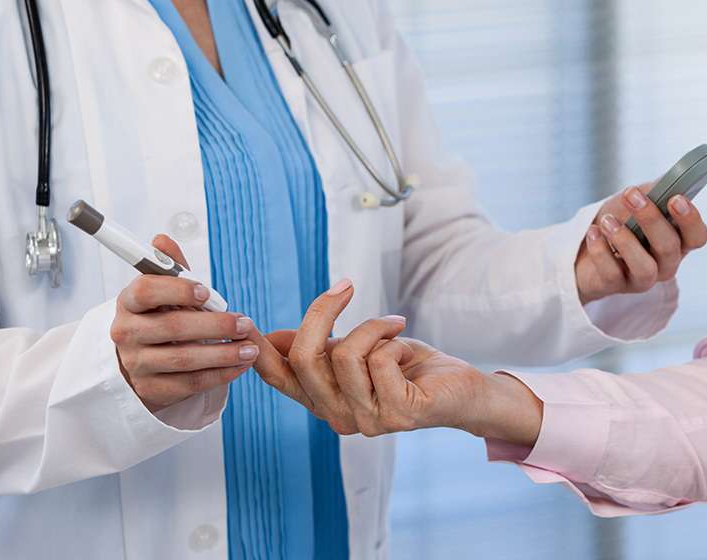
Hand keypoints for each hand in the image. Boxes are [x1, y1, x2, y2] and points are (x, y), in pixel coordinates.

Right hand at [109, 235, 257, 412]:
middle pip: (172, 328)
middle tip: (244, 323)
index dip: (177, 290)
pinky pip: (190, 384)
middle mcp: (127, 334)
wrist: (140, 360)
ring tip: (250, 348)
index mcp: (128, 302)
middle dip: (215, 325)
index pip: (146, 291)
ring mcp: (137, 364)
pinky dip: (220, 375)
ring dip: (223, 354)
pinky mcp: (151, 389)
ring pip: (184, 359)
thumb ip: (169, 267)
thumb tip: (162, 240)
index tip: (205, 292)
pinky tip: (241, 365)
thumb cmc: (157, 316)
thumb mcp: (161, 291)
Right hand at [251, 282, 496, 437]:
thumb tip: (273, 337)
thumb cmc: (410, 367)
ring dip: (371, 326)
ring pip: (344, 355)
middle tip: (345, 286)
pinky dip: (393, 341)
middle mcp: (337, 416)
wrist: (461, 390)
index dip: (257, 350)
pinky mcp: (397, 414)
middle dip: (322, 311)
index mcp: (322, 400)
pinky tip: (407, 354)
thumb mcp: (358, 351)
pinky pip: (379, 360)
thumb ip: (321, 348)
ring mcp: (366, 420)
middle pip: (303, 358)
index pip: (277, 377)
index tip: (245, 321)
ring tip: (393, 326)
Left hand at [575, 183, 706, 304]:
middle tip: (631, 194)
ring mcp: (642, 279)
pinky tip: (593, 232)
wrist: (585, 245)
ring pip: (645, 268)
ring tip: (607, 220)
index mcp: (678, 241)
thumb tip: (668, 179)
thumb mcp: (639, 199)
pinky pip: (612, 273)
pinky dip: (600, 250)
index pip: (697, 236)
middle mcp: (666, 264)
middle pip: (670, 248)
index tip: (675, 197)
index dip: (690, 219)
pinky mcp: (616, 286)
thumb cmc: (621, 219)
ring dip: (625, 240)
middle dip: (651, 219)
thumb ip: (656, 189)